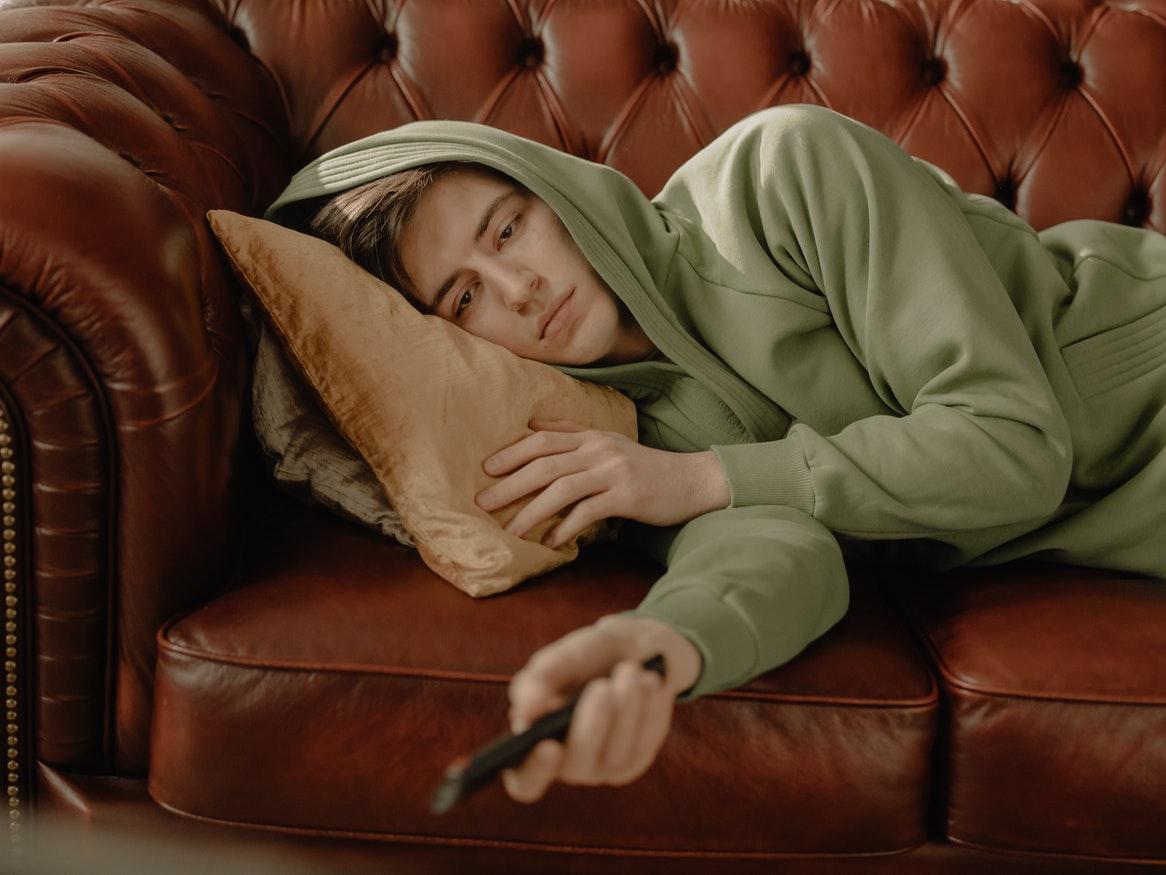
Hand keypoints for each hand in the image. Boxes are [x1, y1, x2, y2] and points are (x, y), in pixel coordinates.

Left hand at [475, 419, 729, 547]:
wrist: (691, 481)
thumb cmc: (645, 467)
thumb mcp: (608, 443)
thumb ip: (571, 432)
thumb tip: (533, 425)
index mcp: (591, 436)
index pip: (542, 440)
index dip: (512, 453)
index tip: (486, 468)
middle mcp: (598, 450)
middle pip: (544, 464)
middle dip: (510, 484)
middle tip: (483, 501)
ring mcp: (613, 472)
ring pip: (561, 489)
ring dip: (531, 511)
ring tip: (510, 529)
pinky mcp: (626, 496)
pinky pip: (587, 512)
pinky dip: (565, 527)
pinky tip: (550, 542)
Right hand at [502, 614, 702, 803]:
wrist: (632, 651)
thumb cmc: (586, 657)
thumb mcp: (560, 658)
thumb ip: (538, 681)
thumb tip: (524, 716)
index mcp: (533, 744)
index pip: (526, 782)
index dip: (534, 770)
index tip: (547, 744)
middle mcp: (566, 765)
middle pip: (576, 767)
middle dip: (592, 726)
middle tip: (602, 687)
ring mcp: (603, 767)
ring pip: (615, 754)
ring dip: (625, 709)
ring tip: (630, 670)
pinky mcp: (636, 759)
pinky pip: (645, 743)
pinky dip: (649, 710)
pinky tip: (651, 682)